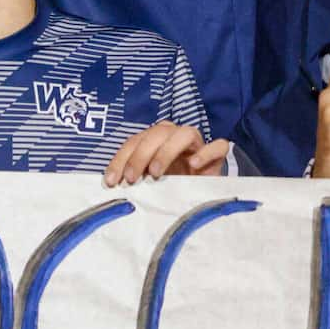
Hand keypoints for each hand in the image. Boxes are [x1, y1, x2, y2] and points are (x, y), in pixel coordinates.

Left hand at [104, 123, 233, 186]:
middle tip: (132, 178)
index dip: (121, 159)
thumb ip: (133, 177)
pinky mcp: (217, 155)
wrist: (200, 194)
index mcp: (154, 139)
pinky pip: (217, 146)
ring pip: (184, 134)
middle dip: (140, 155)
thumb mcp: (147, 181)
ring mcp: (197, 143)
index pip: (134, 141)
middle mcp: (174, 136)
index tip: (112, 180)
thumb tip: (112, 185)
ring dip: (166, 151)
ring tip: (156, 173)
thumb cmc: (170, 185)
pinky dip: (206, 152)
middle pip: (156, 134)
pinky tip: (195, 165)